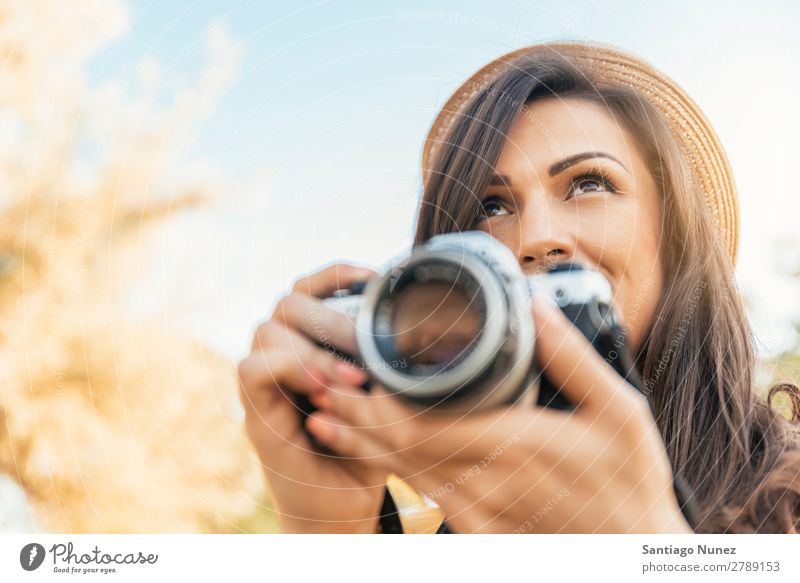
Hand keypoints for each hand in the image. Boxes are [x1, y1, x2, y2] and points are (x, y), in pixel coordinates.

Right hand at [237, 264, 385, 532]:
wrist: (343, 506)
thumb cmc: (368, 446)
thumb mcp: (388, 397)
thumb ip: (390, 362)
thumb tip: (422, 321)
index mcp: (311, 342)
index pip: (308, 289)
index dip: (336, 274)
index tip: (374, 275)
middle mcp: (283, 354)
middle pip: (288, 302)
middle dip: (330, 316)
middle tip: (366, 344)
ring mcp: (267, 382)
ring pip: (267, 330)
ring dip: (313, 347)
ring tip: (353, 375)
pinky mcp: (256, 413)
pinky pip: (251, 369)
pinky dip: (288, 369)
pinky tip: (323, 389)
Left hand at [305, 293, 691, 532]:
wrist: (632, 548)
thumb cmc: (627, 482)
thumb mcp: (617, 410)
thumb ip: (571, 358)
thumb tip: (536, 307)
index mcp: (511, 445)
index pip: (421, 424)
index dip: (374, 403)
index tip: (346, 375)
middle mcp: (484, 480)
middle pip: (401, 447)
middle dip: (354, 417)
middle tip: (320, 388)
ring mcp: (478, 509)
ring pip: (406, 473)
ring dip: (362, 445)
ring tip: (324, 419)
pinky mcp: (480, 527)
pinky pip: (425, 495)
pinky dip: (392, 470)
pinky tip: (374, 455)